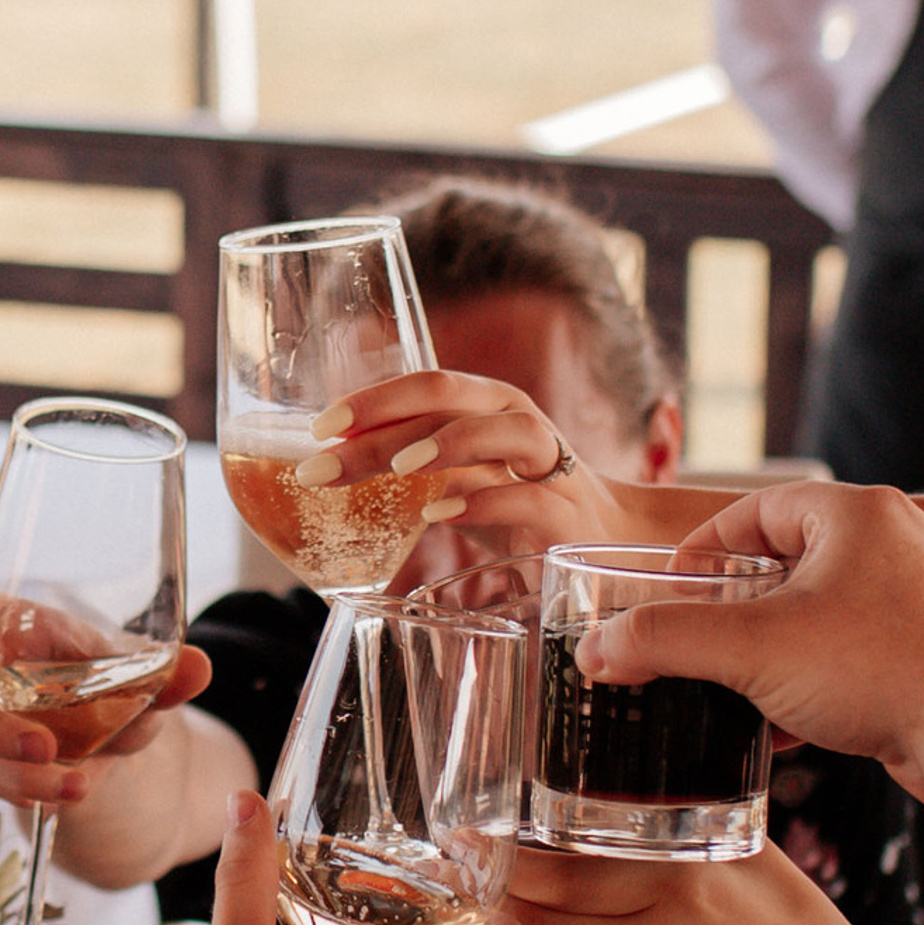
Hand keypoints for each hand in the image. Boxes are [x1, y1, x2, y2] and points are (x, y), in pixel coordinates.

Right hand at [0, 580, 210, 812]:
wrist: (109, 730)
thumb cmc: (111, 682)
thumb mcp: (144, 678)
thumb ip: (168, 674)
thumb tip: (200, 667)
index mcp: (18, 626)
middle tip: (46, 748)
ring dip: (23, 774)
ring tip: (80, 786)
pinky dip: (26, 790)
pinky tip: (64, 791)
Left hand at [294, 368, 634, 563]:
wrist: (604, 539)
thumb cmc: (517, 502)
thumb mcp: (460, 476)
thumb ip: (410, 464)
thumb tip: (333, 461)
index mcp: (487, 405)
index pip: (426, 385)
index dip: (373, 399)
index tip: (319, 427)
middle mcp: (517, 421)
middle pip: (450, 401)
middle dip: (383, 424)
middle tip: (325, 457)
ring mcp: (548, 463)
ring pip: (503, 432)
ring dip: (447, 443)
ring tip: (397, 467)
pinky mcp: (566, 513)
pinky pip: (528, 497)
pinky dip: (482, 503)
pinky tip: (439, 515)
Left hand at [509, 835, 912, 924]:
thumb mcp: (747, 856)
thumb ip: (680, 826)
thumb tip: (614, 792)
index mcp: (678, 879)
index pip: (556, 868)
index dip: (503, 858)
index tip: (472, 842)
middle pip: (535, 919)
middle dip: (497, 900)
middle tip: (476, 881)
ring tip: (525, 924)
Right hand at [585, 482, 923, 804]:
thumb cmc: (885, 671)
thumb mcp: (752, 650)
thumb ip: (665, 642)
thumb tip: (599, 649)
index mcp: (856, 514)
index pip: (757, 510)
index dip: (702, 549)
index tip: (668, 590)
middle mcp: (894, 543)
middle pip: (785, 563)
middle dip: (732, 609)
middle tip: (692, 642)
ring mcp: (918, 598)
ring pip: (817, 613)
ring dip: (769, 651)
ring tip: (729, 688)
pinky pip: (851, 652)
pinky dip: (810, 680)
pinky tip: (780, 728)